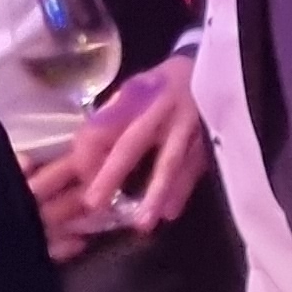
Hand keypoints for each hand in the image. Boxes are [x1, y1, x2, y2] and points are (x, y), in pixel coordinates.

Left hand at [27, 60, 213, 256]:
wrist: (210, 68)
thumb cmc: (161, 85)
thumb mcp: (133, 89)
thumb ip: (112, 118)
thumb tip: (86, 155)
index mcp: (135, 95)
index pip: (104, 125)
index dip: (90, 153)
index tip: (81, 177)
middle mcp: (160, 108)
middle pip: (133, 144)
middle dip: (113, 175)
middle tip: (95, 204)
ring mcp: (189, 125)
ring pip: (171, 162)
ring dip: (156, 192)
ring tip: (143, 222)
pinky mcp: (209, 139)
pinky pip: (195, 169)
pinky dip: (183, 192)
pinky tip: (170, 213)